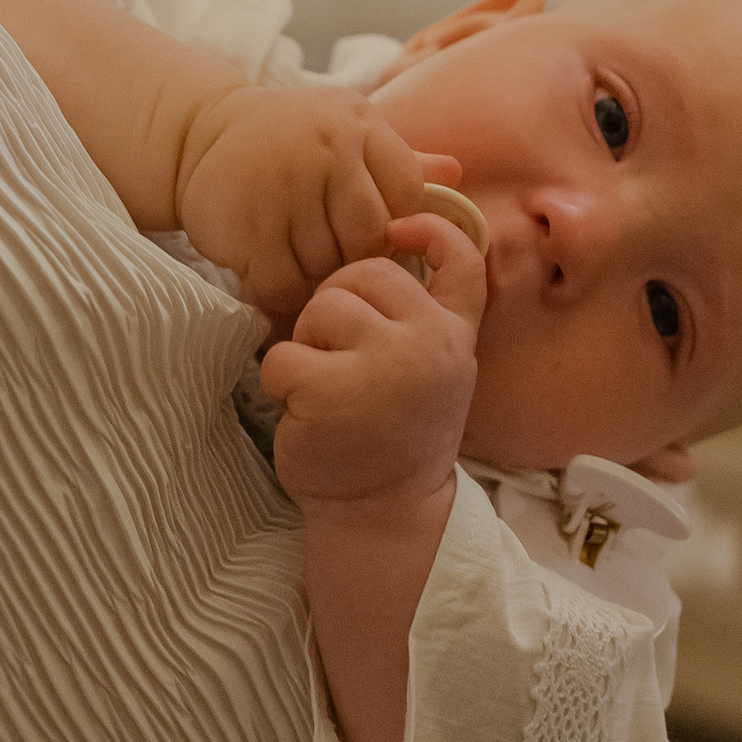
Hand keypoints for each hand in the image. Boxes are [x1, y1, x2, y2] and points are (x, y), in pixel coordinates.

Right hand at [175, 85, 460, 325]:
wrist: (201, 132)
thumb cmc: (290, 138)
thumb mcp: (347, 130)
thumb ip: (400, 159)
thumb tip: (458, 173)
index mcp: (359, 126)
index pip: (406, 191)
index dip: (395, 224)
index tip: (374, 235)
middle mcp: (325, 149)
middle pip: (368, 235)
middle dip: (357, 260)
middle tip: (338, 265)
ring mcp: (284, 186)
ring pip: (326, 264)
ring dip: (318, 280)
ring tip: (307, 274)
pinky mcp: (247, 225)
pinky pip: (283, 283)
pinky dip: (284, 296)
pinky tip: (278, 283)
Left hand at [260, 213, 485, 509]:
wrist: (384, 514)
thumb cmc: (394, 437)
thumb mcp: (430, 371)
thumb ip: (421, 318)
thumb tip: (387, 243)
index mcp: (453, 336)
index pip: (462, 258)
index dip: (430, 228)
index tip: (398, 228)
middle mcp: (430, 344)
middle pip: (364, 272)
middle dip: (337, 306)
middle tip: (338, 358)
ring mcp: (384, 365)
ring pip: (322, 307)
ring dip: (308, 344)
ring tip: (324, 389)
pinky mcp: (333, 391)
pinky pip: (283, 355)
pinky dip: (280, 382)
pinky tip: (303, 414)